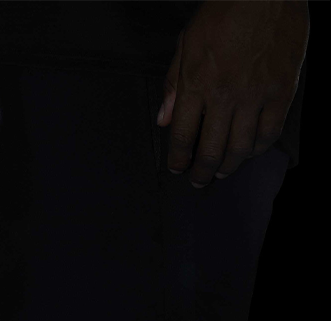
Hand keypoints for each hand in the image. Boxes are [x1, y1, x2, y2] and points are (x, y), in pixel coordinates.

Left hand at [157, 0, 308, 187]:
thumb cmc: (223, 13)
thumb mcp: (186, 45)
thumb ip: (173, 85)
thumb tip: (162, 119)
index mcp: (197, 84)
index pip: (181, 135)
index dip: (177, 158)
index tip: (177, 167)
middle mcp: (225, 95)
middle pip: (210, 150)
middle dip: (201, 172)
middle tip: (198, 181)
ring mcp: (255, 95)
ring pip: (240, 148)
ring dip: (228, 166)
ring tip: (221, 171)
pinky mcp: (281, 91)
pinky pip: (269, 133)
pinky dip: (258, 149)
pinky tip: (249, 152)